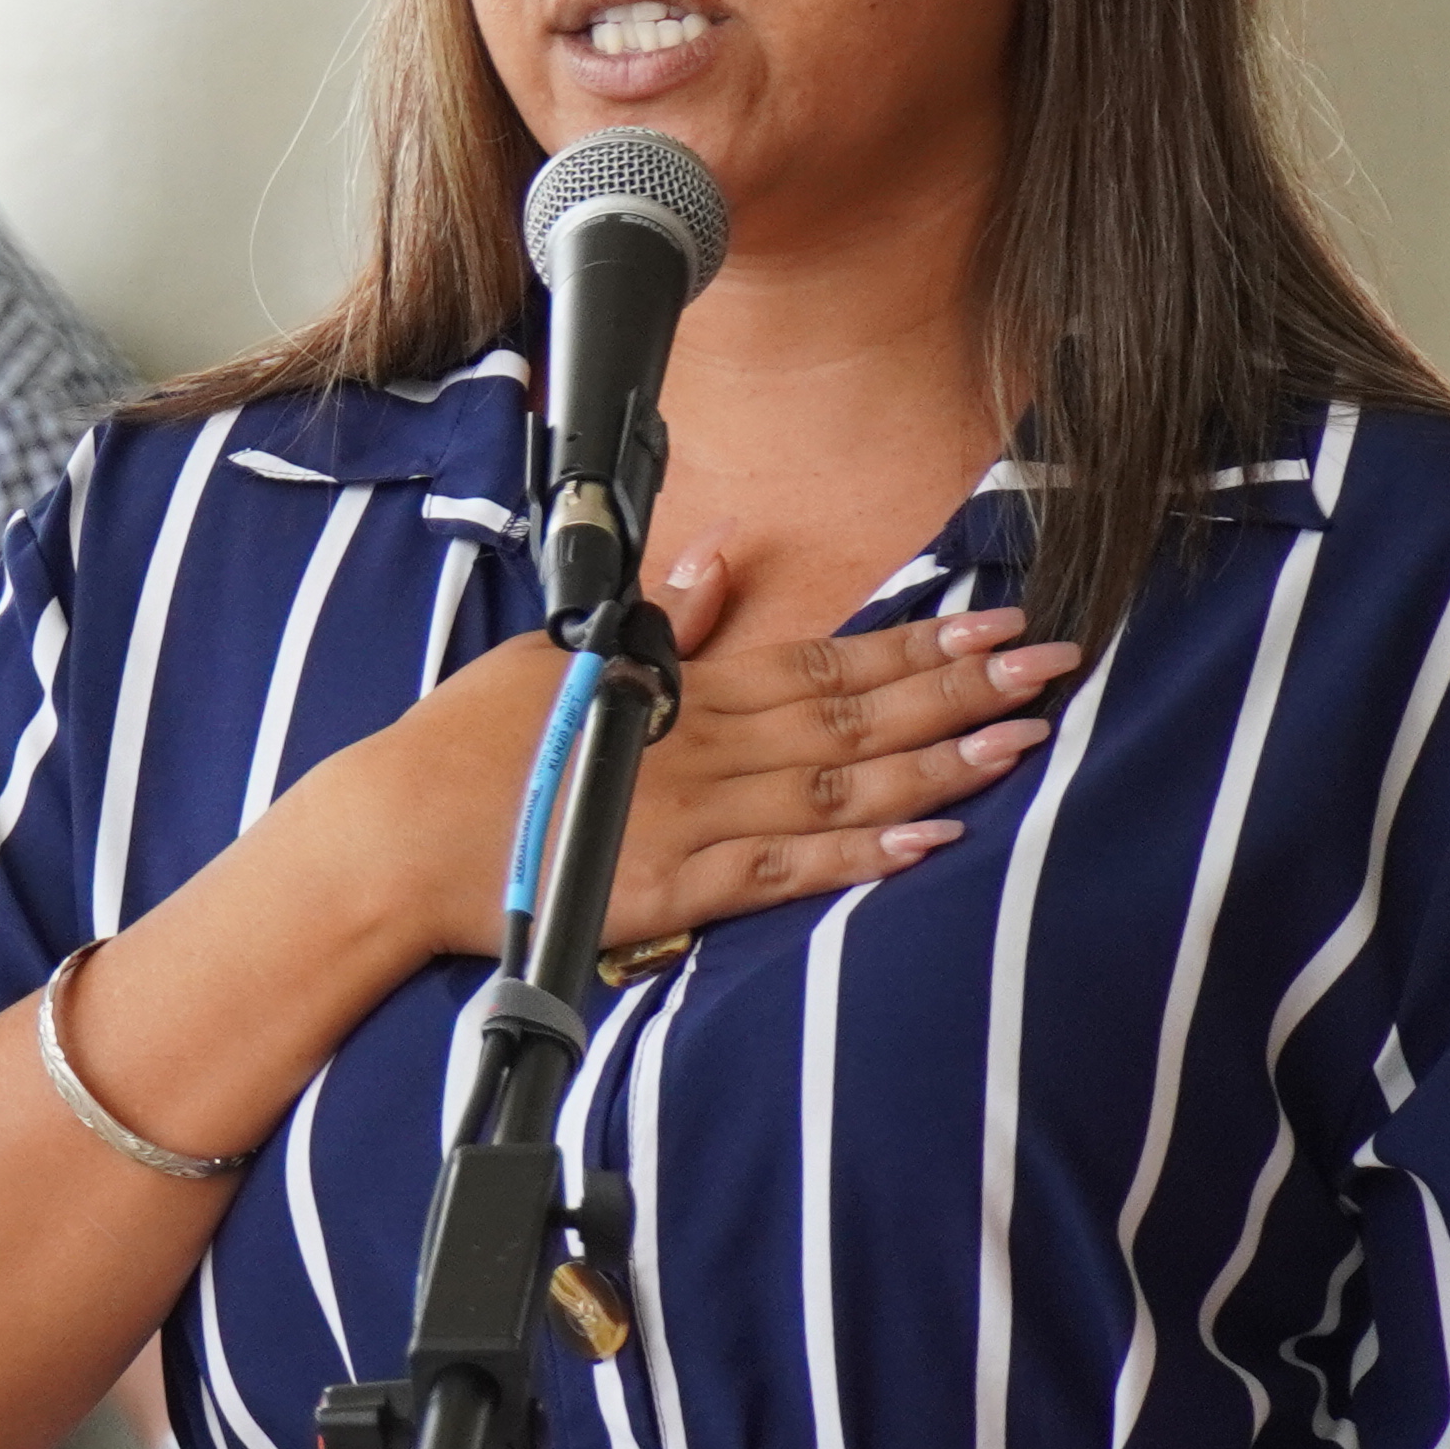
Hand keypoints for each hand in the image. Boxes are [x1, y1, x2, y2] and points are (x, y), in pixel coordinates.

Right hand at [303, 554, 1081, 978]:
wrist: (396, 837)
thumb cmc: (462, 747)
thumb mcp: (555, 655)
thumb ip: (653, 617)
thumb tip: (715, 559)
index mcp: (682, 688)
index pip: (824, 656)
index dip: (917, 642)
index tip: (995, 622)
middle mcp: (706, 747)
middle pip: (856, 712)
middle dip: (960, 688)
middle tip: (1053, 665)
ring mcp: (696, 819)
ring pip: (843, 785)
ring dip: (939, 762)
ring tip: (1025, 740)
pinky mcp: (675, 888)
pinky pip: (789, 871)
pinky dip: (864, 856)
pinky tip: (934, 840)